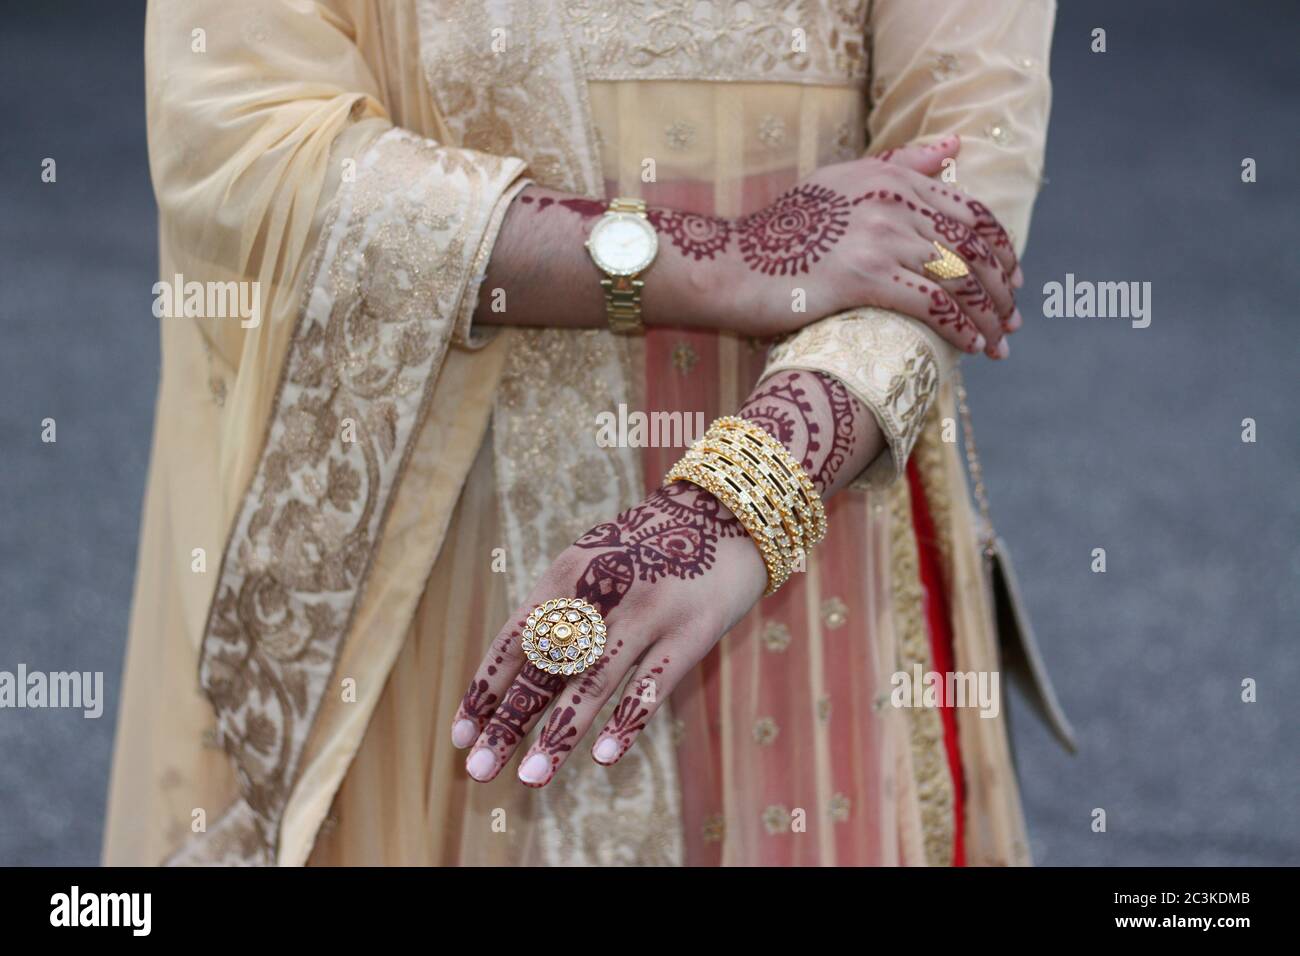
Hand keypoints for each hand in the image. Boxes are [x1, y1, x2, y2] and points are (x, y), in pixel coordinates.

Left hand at [450, 369, 875, 785]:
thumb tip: (513, 681)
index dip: (486, 690)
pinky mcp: (690, 633)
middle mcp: (603, 591)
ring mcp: (648, 612)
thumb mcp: (595, 562)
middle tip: (478, 771)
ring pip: (593, 681)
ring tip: (531, 777)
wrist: (729, 515)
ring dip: (559, 733)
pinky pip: (652, 684)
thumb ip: (559, 610)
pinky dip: (626, 721)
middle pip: (546, 667)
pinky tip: (603, 756)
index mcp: (569, 572)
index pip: (515, 640)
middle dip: (509, 722)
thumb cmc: (649, 549)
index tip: (459, 736)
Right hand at [720, 135, 1022, 356]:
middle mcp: (892, 202)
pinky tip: (972, 347)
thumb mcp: (840, 181)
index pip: (970, 212)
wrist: (729, 264)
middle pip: (971, 248)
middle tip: (1012, 319)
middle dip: (1000, 288)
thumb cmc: (781, 232)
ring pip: (958, 278)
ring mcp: (879, 238)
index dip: (1000, 249)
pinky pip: (931, 304)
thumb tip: (957, 146)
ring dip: (987, 316)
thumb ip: (900, 164)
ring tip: (998, 342)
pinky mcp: (864, 276)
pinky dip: (960, 328)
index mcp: (891, 178)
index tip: (1012, 278)